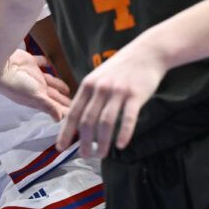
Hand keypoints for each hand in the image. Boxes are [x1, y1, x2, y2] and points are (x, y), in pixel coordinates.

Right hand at [0, 49, 71, 120]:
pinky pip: (40, 62)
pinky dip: (45, 62)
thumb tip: (59, 120)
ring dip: (57, 84)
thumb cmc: (16, 85)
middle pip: (53, 95)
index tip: (75, 113)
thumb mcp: (36, 96)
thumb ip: (49, 106)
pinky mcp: (29, 63)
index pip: (54, 106)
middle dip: (63, 99)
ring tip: (67, 88)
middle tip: (76, 102)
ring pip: (49, 80)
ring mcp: (33, 76)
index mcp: (37, 98)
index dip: (64, 109)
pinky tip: (50, 62)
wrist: (1, 68)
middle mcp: (36, 88)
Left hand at [57, 43, 167, 157]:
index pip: (73, 113)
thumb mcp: (99, 77)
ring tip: (102, 155)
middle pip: (88, 120)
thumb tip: (78, 119)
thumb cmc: (121, 68)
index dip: (66, 132)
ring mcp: (118, 91)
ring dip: (103, 142)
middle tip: (85, 156)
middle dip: (84, 142)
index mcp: (88, 85)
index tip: (61, 147)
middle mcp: (100, 88)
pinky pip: (128, 118)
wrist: (147, 52)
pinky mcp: (135, 95)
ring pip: (106, 122)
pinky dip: (124, 133)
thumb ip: (89, 96)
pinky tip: (121, 145)